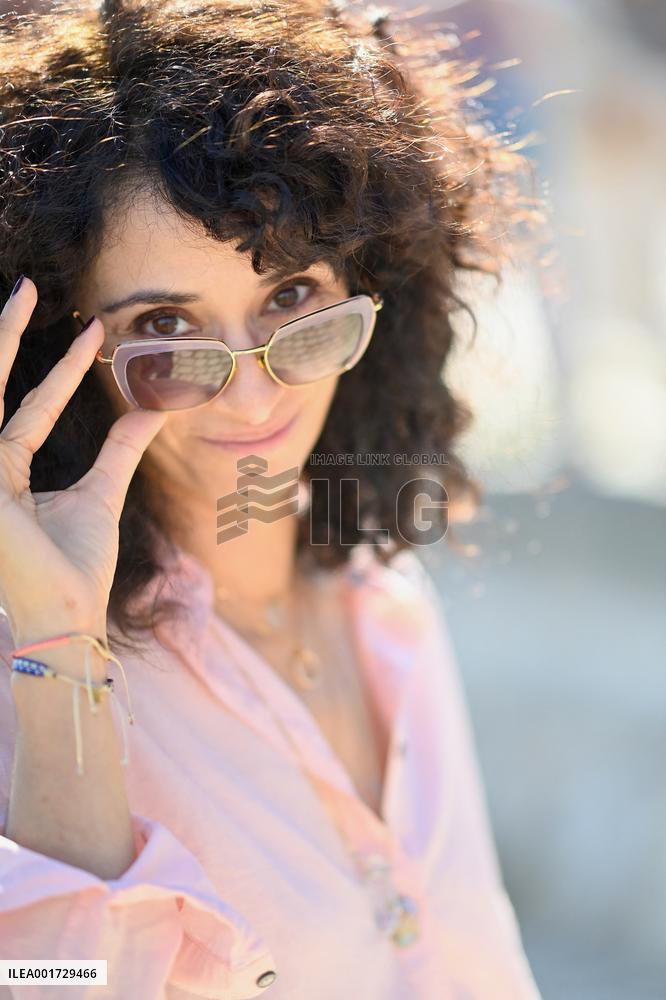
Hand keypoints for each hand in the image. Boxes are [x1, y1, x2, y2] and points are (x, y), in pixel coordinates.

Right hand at [0, 276, 167, 645]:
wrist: (66, 615)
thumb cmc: (78, 567)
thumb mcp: (103, 493)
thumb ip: (122, 450)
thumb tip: (153, 409)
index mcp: (8, 471)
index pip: (31, 406)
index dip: (59, 368)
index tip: (94, 332)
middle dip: (8, 336)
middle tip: (28, 286)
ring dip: (0, 342)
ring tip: (23, 293)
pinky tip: (5, 333)